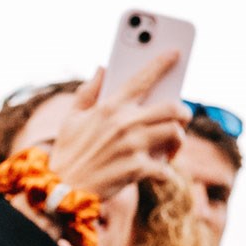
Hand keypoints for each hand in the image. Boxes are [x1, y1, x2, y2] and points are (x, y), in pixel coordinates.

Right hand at [37, 59, 187, 206]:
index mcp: (110, 107)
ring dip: (178, 141)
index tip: (175, 53)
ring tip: (172, 148)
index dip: (161, 63)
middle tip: (182, 118)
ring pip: (175, 133)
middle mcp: (125, 122)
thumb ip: (87, 92)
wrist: (61, 192)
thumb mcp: (71, 119)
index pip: (142, 78)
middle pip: (172, 107)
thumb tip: (102, 68)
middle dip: (184, 112)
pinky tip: (161, 174)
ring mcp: (133, 145)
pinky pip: (165, 167)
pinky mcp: (137, 169)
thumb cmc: (67, 155)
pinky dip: (167, 172)